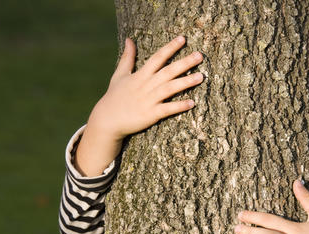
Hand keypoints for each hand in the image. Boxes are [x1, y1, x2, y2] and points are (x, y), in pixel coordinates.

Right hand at [88, 36, 203, 140]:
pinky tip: (192, 103)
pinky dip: (179, 106)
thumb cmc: (115, 97)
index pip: (158, 57)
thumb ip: (127, 58)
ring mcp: (149, 99)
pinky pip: (167, 109)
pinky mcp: (151, 114)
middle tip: (200, 55)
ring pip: (170, 88)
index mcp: (141, 75)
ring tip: (201, 76)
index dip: (170, 48)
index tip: (182, 39)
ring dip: (186, 82)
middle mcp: (146, 85)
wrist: (107, 120)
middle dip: (184, 62)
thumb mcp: (120, 75)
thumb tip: (129, 39)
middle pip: (168, 71)